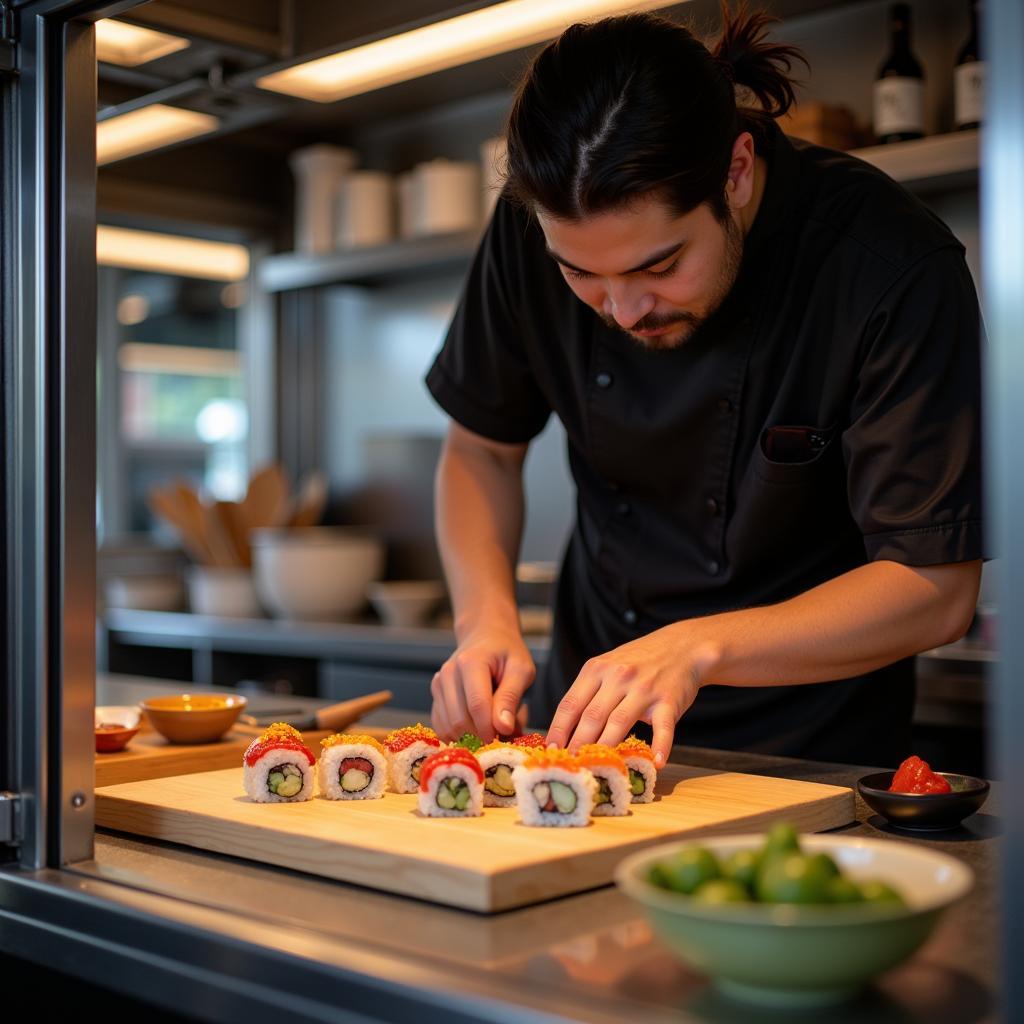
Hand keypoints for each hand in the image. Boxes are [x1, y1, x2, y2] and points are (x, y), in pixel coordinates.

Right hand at [431, 624, 534, 741]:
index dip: (490, 729)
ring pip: (448, 727)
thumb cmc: (507, 653)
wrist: (485, 636)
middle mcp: (448, 673)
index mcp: (470, 662)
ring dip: (471, 738)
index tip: (505, 739)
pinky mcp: (435, 696)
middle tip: (503, 737)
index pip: (476, 705)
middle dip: (481, 736)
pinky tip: (477, 730)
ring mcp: (438, 685)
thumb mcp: (521, 669)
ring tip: (492, 730)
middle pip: (460, 719)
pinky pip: (441, 727)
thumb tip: (503, 728)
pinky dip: (459, 736)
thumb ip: (512, 697)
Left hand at [544, 624, 721, 766]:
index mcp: (596, 669)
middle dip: (577, 744)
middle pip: (591, 716)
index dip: (558, 730)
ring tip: (597, 769)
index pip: (570, 703)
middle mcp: (618, 677)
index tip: (551, 750)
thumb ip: (589, 691)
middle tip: (569, 765)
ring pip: (619, 723)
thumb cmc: (639, 661)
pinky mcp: (669, 701)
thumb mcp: (608, 665)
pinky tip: (656, 762)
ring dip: (606, 748)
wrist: (682, 647)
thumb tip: (564, 729)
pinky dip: (660, 746)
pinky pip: (662, 727)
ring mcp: (644, 689)